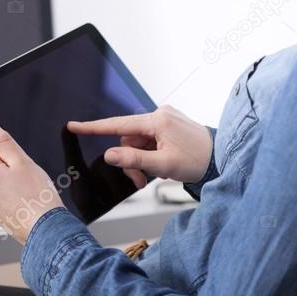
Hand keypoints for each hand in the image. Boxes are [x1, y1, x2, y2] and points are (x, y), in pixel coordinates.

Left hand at [0, 117, 63, 243]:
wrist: (45, 229)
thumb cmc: (38, 198)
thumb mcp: (22, 161)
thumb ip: (0, 140)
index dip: (11, 154)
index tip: (21, 167)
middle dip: (8, 168)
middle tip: (26, 181)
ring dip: (8, 182)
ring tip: (24, 193)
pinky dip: (7, 195)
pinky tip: (20, 201)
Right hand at [67, 105, 212, 185]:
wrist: (222, 158)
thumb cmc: (198, 160)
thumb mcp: (163, 165)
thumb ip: (134, 160)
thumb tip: (109, 155)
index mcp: (158, 120)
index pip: (118, 124)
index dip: (93, 127)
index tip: (73, 125)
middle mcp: (160, 115)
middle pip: (129, 139)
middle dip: (131, 161)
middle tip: (141, 180)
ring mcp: (166, 119)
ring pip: (138, 142)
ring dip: (140, 161)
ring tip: (152, 176)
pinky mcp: (170, 125)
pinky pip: (150, 140)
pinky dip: (149, 155)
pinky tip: (160, 165)